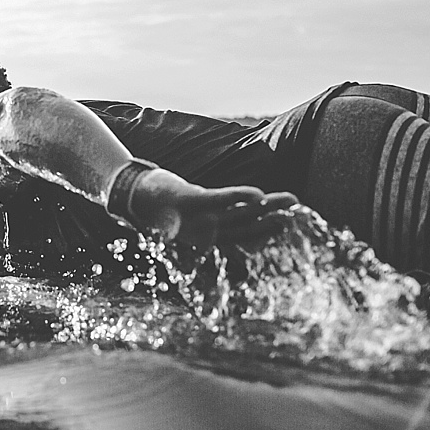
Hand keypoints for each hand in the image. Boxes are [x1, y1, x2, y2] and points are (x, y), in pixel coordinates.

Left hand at [128, 169, 298, 248]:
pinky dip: (237, 197)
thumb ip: (207, 217)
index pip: (242, 234)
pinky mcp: (188, 201)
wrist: (131, 195)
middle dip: (272, 220)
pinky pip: (217, 200)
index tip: (289, 225)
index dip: (265, 231)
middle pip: (244, 225)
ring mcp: (197, 218)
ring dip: (264, 208)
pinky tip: (258, 194)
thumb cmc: (159, 208)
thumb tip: (231, 216)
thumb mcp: (185, 214)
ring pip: (237, 213)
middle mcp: (205, 231)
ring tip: (289, 202)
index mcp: (207, 235)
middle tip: (299, 215)